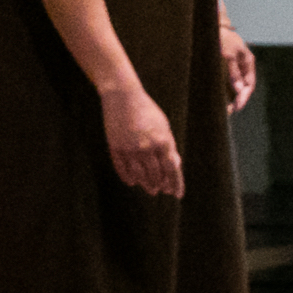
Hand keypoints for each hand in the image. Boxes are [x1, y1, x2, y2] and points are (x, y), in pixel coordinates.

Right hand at [100, 81, 183, 197]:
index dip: (176, 184)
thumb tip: (175, 166)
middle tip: (160, 191)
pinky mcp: (115, 148)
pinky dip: (128, 177)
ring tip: (150, 189)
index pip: (172, 169)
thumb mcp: (164, 127)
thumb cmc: (147, 111)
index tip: (177, 194)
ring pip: (139, 175)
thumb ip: (169, 146)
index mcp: (163, 141)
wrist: (123, 97)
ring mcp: (130, 149)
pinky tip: (133, 182)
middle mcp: (147, 147)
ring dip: (146, 184)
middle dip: (160, 185)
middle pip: (155, 175)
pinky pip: (122, 169)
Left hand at [218, 22, 256, 115]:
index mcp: (248, 62)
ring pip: (237, 85)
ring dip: (233, 96)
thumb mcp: (228, 56)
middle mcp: (243, 65)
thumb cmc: (222, 38)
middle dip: (239, 99)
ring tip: (226, 108)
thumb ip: (234, 73)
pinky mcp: (227, 66)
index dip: (244, 97)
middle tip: (230, 111)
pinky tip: (221, 97)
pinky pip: (230, 81)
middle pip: (244, 87)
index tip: (237, 108)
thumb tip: (239, 90)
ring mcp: (236, 66)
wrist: (211, 26)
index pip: (250, 85)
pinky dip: (227, 90)